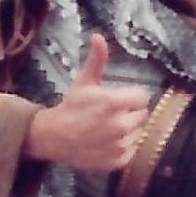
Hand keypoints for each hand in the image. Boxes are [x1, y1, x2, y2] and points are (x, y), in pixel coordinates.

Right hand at [22, 36, 151, 172]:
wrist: (53, 137)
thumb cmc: (71, 107)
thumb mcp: (84, 82)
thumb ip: (97, 59)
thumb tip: (98, 36)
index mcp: (115, 103)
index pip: (142, 97)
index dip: (131, 97)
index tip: (118, 101)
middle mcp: (120, 125)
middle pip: (141, 115)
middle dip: (129, 113)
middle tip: (110, 115)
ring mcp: (119, 145)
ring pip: (137, 132)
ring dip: (127, 131)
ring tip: (107, 129)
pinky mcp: (118, 161)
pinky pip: (131, 150)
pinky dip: (122, 147)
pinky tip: (106, 142)